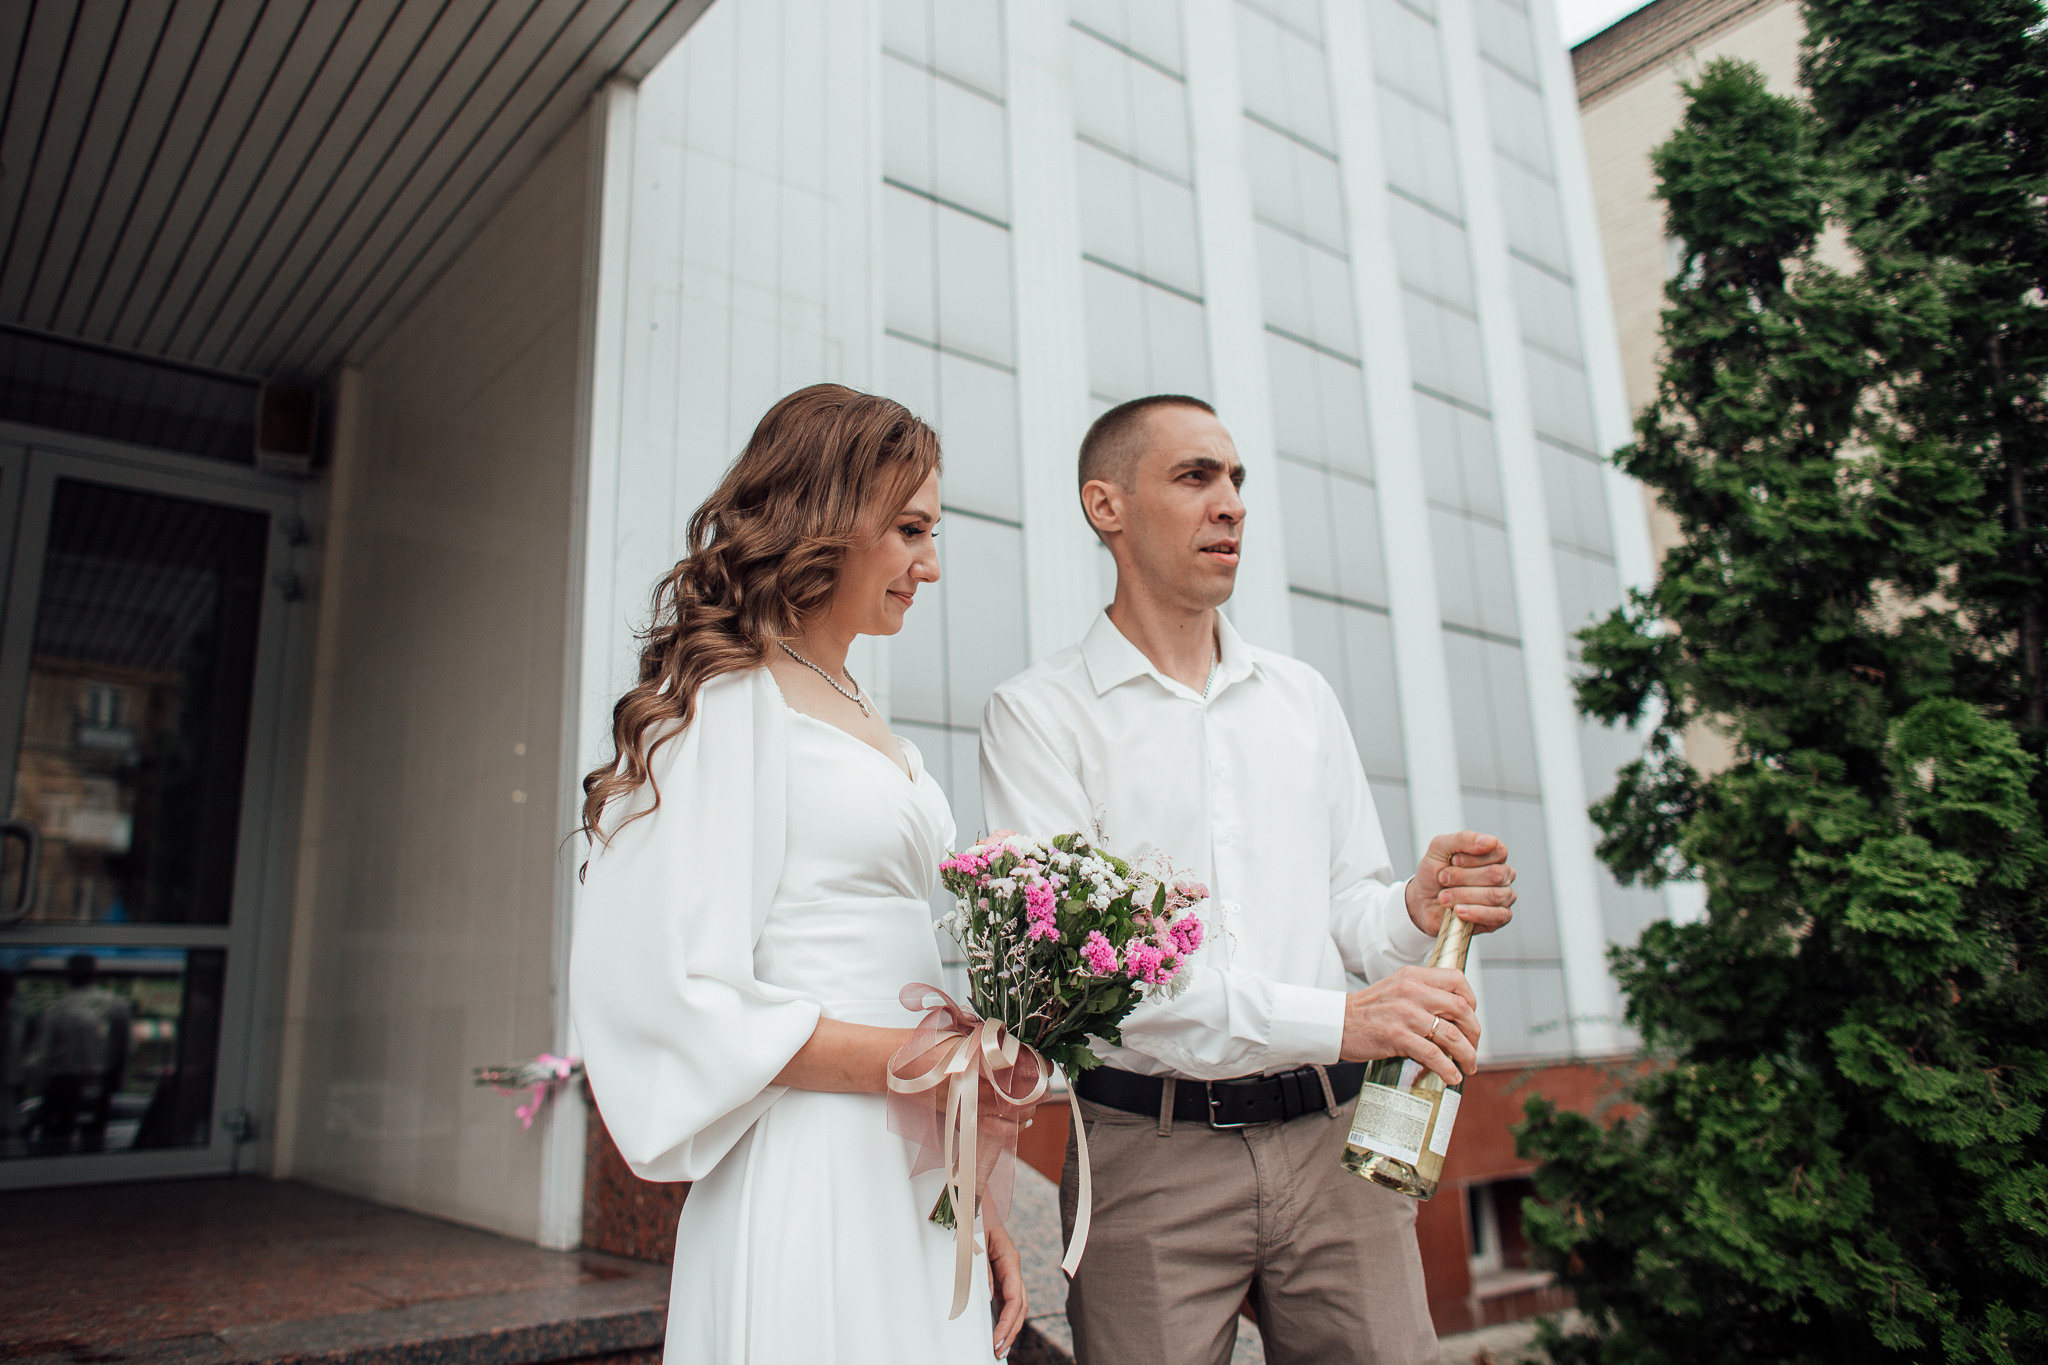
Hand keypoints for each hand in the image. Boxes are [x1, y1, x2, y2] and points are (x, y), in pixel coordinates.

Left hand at [986, 1222, 1026, 1357]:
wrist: (973, 1198)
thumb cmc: (974, 1215)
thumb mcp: (975, 1239)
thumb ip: (983, 1268)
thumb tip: (990, 1296)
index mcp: (1010, 1259)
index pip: (1016, 1298)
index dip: (1008, 1322)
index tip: (998, 1339)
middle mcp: (1011, 1266)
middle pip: (1020, 1306)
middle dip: (1011, 1330)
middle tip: (999, 1351)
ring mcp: (1007, 1269)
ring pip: (1016, 1304)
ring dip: (1009, 1326)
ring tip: (1000, 1346)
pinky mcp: (999, 1271)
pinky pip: (1006, 1297)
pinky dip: (1004, 1315)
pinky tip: (997, 1328)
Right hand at [1339, 965, 1480, 1083]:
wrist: (1337, 1023)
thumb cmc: (1366, 1010)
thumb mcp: (1395, 988)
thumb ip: (1421, 992)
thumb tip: (1452, 1014)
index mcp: (1413, 976)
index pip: (1457, 979)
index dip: (1472, 1000)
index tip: (1471, 1017)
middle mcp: (1411, 991)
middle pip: (1461, 1009)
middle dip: (1474, 1032)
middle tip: (1473, 1046)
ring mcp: (1405, 1014)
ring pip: (1451, 1034)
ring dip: (1467, 1054)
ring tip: (1469, 1065)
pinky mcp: (1397, 1037)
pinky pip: (1433, 1054)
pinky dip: (1448, 1068)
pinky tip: (1452, 1076)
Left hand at [1405, 830, 1515, 936]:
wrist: (1422, 902)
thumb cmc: (1434, 873)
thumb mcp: (1440, 848)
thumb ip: (1463, 839)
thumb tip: (1490, 841)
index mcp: (1493, 855)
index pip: (1498, 852)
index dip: (1472, 857)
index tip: (1453, 860)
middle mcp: (1503, 875)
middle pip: (1495, 874)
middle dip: (1463, 877)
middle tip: (1443, 879)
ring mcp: (1504, 897)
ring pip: (1494, 895)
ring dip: (1463, 895)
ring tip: (1443, 897)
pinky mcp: (1500, 918)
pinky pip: (1498, 916)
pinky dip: (1475, 913)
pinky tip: (1458, 910)